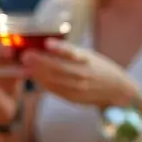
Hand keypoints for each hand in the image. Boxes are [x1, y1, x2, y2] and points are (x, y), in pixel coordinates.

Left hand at [22, 38, 138, 108]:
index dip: (58, 48)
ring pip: (55, 80)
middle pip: (59, 68)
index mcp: (87, 59)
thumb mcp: (88, 55)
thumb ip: (69, 52)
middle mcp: (84, 74)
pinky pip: (56, 90)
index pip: (72, 53)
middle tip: (25, 55)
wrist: (116, 90)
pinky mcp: (74, 98)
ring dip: (38, 74)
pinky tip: (35, 78)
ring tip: (26, 67)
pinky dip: (44, 83)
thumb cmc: (99, 67)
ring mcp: (78, 88)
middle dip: (40, 62)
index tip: (46, 43)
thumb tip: (43, 47)